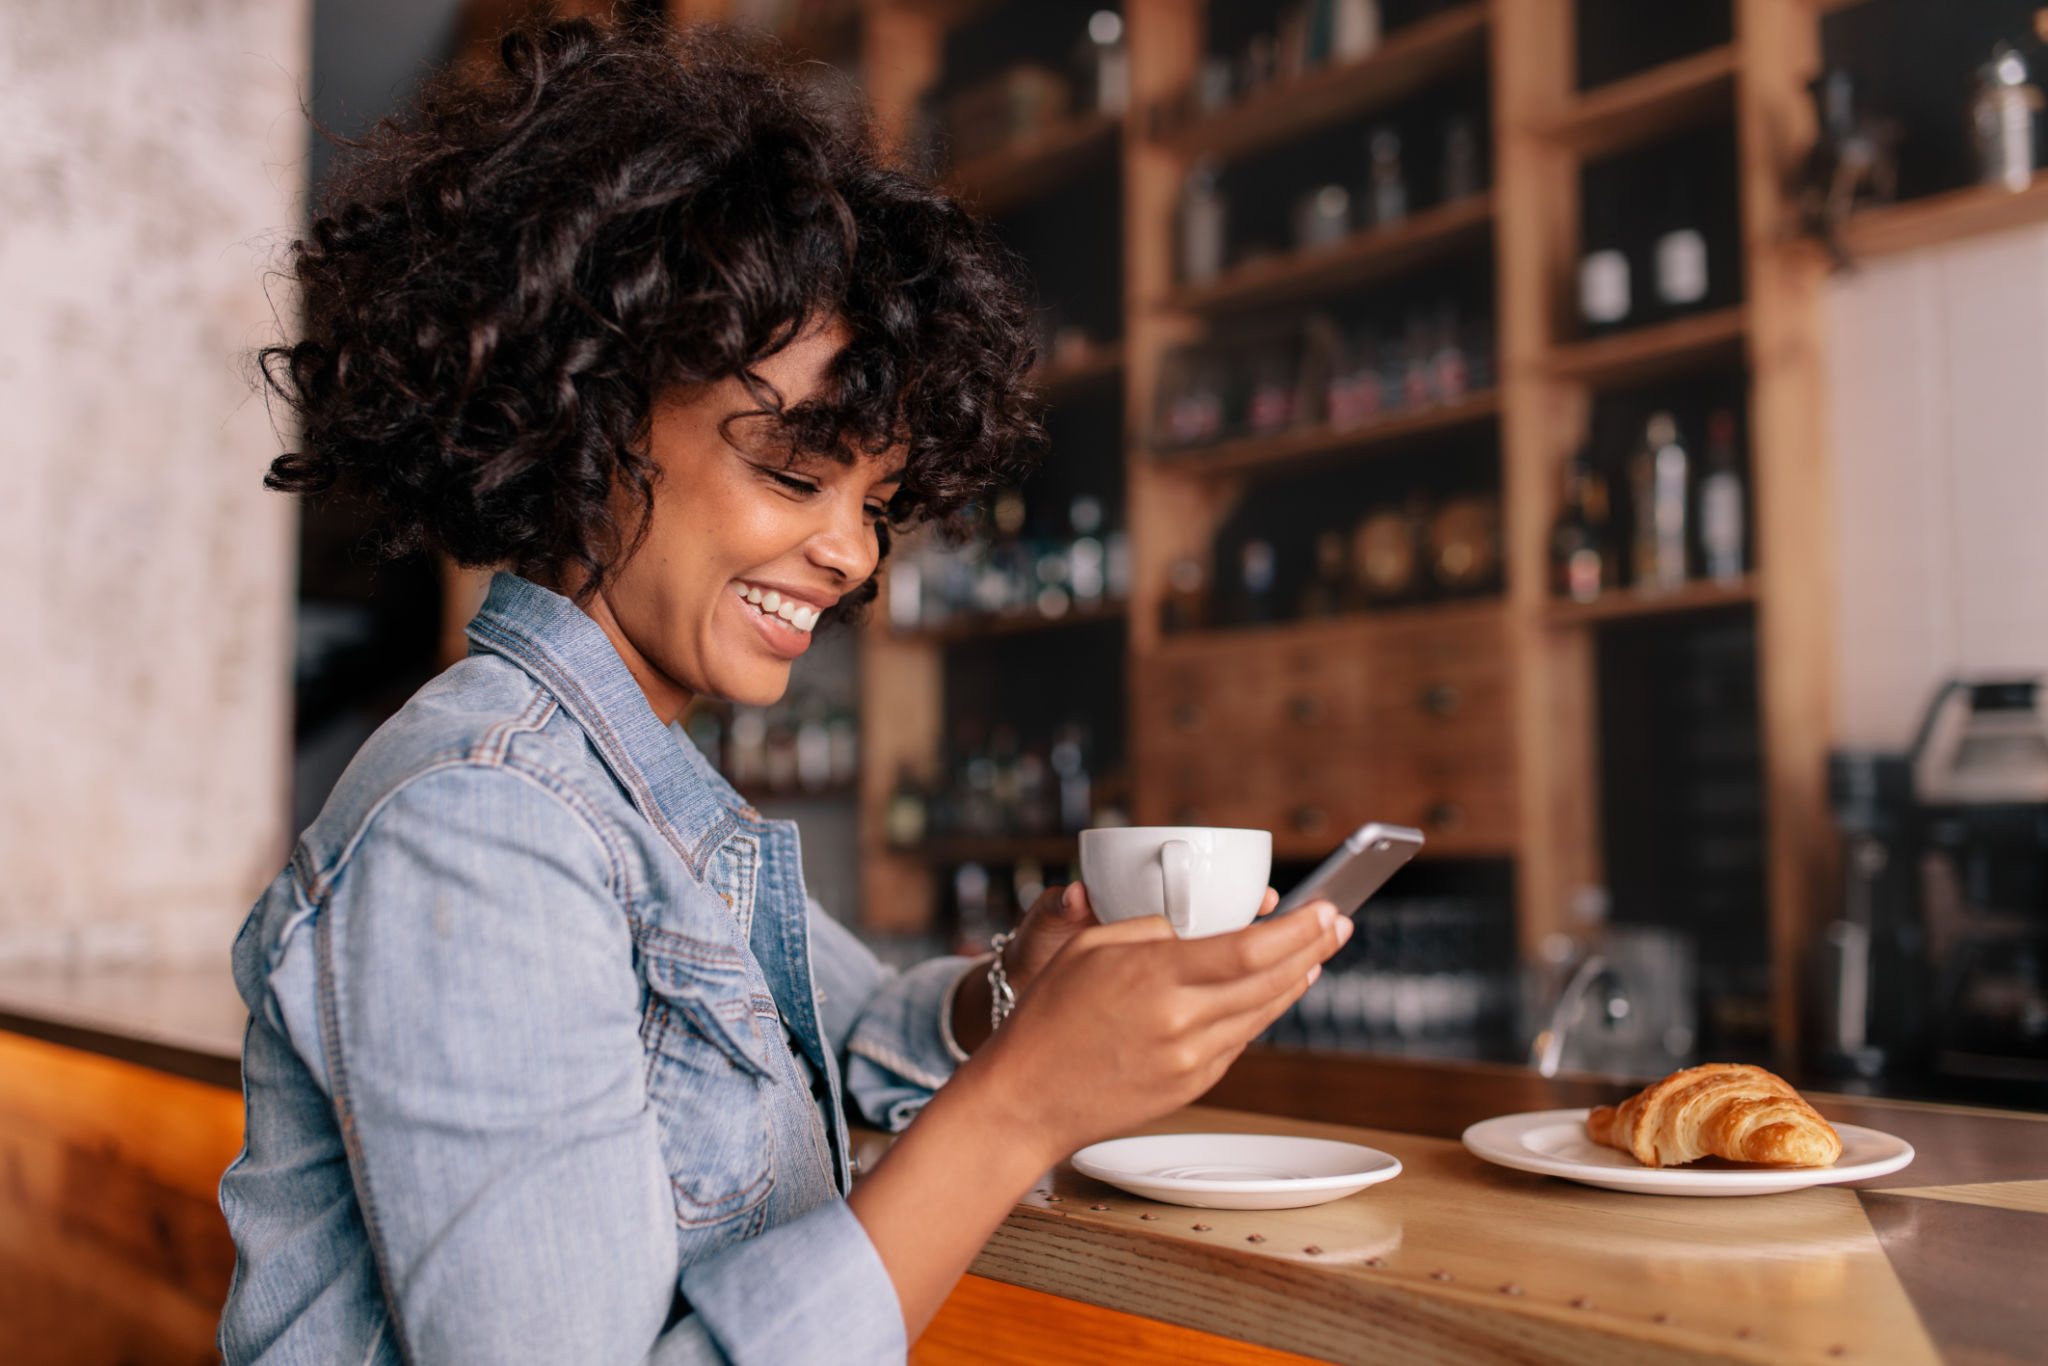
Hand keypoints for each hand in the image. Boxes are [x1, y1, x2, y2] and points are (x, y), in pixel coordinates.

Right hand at [959, 900, 1349, 1165]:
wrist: (1026, 1099)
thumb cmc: (1046, 1018)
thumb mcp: (1089, 948)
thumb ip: (1149, 930)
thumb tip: (1195, 930)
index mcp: (1157, 976)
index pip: (1251, 947)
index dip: (1299, 928)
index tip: (1325, 909)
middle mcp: (1183, 1020)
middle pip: (1272, 980)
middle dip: (1313, 948)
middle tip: (1338, 924)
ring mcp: (1191, 1060)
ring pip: (1263, 1013)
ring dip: (1296, 981)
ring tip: (1317, 956)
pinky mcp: (1192, 1086)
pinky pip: (1240, 1041)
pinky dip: (1262, 1013)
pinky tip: (1273, 995)